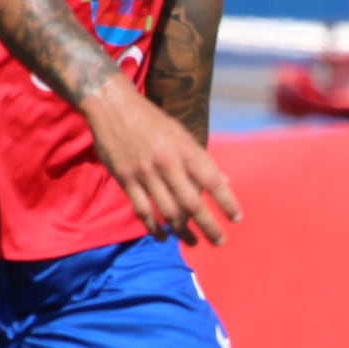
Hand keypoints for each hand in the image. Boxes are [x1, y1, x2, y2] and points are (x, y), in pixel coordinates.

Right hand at [79, 72, 241, 244]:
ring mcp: (145, 172)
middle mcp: (167, 162)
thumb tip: (225, 180)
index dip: (226, 201)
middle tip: (219, 240)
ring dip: (183, 232)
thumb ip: (200, 159)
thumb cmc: (151, 120)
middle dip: (208, 225)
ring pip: (168, 212)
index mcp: (185, 148)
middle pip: (192, 203)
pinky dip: (154, 228)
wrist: (112, 105)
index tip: (236, 218)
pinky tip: (163, 237)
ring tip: (193, 242)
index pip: (212, 180)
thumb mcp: (180, 132)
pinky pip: (143, 211)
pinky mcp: (126, 180)